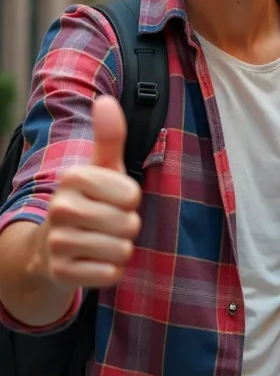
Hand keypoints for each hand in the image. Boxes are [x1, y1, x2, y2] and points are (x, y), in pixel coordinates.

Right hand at [39, 96, 141, 288]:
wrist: (51, 245)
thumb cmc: (90, 199)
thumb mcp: (102, 167)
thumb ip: (110, 136)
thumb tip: (106, 100)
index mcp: (73, 177)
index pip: (131, 195)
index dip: (129, 200)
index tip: (112, 198)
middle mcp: (60, 208)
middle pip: (128, 224)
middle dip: (126, 225)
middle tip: (106, 221)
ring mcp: (58, 243)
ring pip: (121, 251)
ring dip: (119, 249)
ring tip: (100, 240)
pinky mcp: (61, 273)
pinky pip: (110, 275)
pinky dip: (110, 270)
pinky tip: (93, 260)